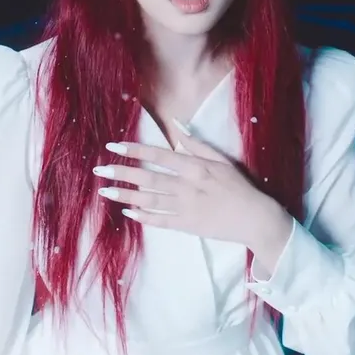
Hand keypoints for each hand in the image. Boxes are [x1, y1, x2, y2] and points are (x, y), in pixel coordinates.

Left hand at [94, 122, 292, 256]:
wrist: (255, 219)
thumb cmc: (239, 187)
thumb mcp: (222, 160)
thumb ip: (197, 145)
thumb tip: (177, 129)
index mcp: (196, 167)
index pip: (159, 156)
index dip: (135, 150)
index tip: (114, 146)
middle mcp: (187, 187)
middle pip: (148, 179)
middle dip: (122, 173)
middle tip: (99, 170)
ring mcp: (186, 208)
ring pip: (149, 201)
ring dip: (125, 196)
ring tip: (105, 192)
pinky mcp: (187, 226)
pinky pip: (160, 221)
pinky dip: (143, 217)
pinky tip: (127, 213)